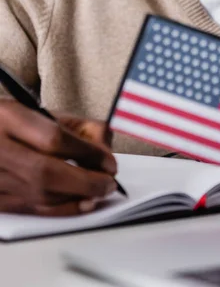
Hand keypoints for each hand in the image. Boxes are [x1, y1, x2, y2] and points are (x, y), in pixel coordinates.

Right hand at [0, 101, 116, 215]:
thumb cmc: (11, 122)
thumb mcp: (41, 110)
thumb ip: (75, 127)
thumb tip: (105, 150)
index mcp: (8, 118)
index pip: (54, 138)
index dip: (88, 153)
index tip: (109, 160)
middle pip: (46, 172)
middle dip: (86, 181)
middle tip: (109, 182)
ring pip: (39, 196)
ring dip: (77, 197)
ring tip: (99, 191)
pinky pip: (31, 209)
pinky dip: (62, 209)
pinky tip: (81, 203)